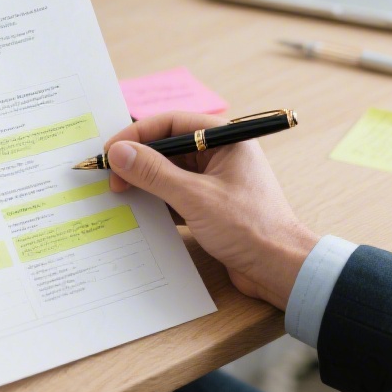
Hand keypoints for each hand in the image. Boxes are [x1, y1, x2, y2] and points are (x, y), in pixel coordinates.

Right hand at [104, 112, 318, 309]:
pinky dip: (157, 202)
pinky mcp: (211, 205)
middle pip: (168, 147)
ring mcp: (216, 180)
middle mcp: (220, 154)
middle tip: (111, 176)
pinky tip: (139, 212)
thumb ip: (154, 173)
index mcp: (225, 138)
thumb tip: (119, 152)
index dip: (137, 134)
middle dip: (138, 160)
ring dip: (145, 182)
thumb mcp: (195, 197)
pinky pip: (176, 195)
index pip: (172, 123)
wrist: (281, 268)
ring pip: (169, 173)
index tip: (111, 150)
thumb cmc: (250, 227)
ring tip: (119, 193)